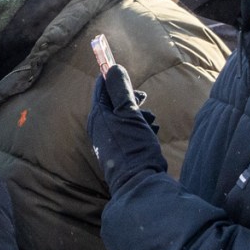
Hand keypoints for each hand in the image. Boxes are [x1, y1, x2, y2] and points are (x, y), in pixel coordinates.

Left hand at [87, 66, 167, 193]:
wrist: (139, 181)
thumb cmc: (134, 146)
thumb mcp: (129, 113)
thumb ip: (120, 91)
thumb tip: (112, 68)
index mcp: (97, 116)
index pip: (101, 88)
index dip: (114, 78)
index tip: (128, 74)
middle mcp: (99, 127)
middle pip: (113, 101)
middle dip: (131, 97)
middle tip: (144, 99)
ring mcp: (108, 139)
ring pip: (124, 115)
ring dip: (139, 113)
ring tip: (151, 120)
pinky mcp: (120, 149)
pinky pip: (129, 130)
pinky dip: (140, 127)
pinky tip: (151, 132)